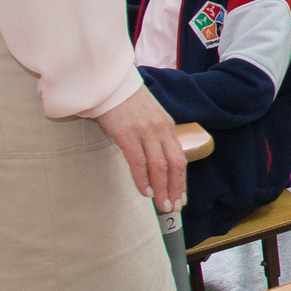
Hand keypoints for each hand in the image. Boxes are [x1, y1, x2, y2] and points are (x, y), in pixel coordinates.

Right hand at [95, 86, 186, 212]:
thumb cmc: (124, 101)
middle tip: (173, 207)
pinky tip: (145, 192)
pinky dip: (143, 179)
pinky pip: (139, 162)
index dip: (181, 180)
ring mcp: (145, 132)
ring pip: (159, 166)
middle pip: (174, 165)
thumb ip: (153, 136)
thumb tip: (154, 160)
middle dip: (175, 188)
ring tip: (161, 205)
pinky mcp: (128, 134)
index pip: (179, 158)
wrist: (109, 83)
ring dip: (161, 188)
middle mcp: (160, 130)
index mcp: (166, 126)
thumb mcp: (147, 117)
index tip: (181, 198)